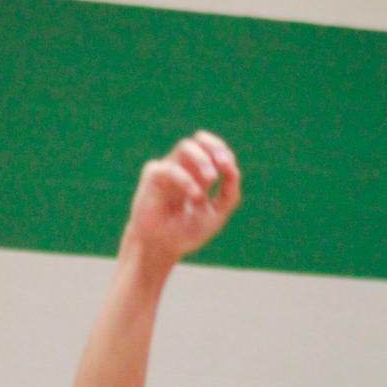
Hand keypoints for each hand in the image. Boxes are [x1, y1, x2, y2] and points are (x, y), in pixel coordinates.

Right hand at [123, 132, 240, 266]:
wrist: (163, 247)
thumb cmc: (187, 231)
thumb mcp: (216, 215)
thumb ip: (228, 194)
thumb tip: (233, 170)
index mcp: (200, 174)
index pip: (214, 150)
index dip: (224, 154)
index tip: (229, 170)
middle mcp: (184, 167)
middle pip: (199, 139)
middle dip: (214, 146)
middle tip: (223, 163)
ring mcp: (168, 168)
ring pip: (185, 147)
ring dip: (202, 159)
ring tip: (211, 178)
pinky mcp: (153, 176)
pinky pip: (170, 168)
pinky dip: (187, 180)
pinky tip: (196, 196)